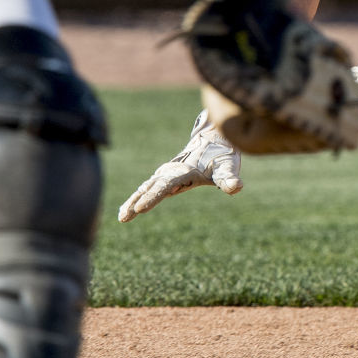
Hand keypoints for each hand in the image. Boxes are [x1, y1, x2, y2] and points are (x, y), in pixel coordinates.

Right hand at [117, 112, 242, 220]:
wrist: (214, 140)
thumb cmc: (222, 156)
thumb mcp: (227, 167)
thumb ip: (229, 178)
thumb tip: (236, 187)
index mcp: (183, 172)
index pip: (166, 186)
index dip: (153, 197)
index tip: (141, 209)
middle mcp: (171, 172)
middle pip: (151, 188)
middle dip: (138, 201)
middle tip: (126, 216)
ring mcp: (166, 175)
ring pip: (146, 188)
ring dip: (133, 201)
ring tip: (122, 217)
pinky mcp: (165, 178)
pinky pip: (148, 189)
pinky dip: (137, 198)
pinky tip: (129, 210)